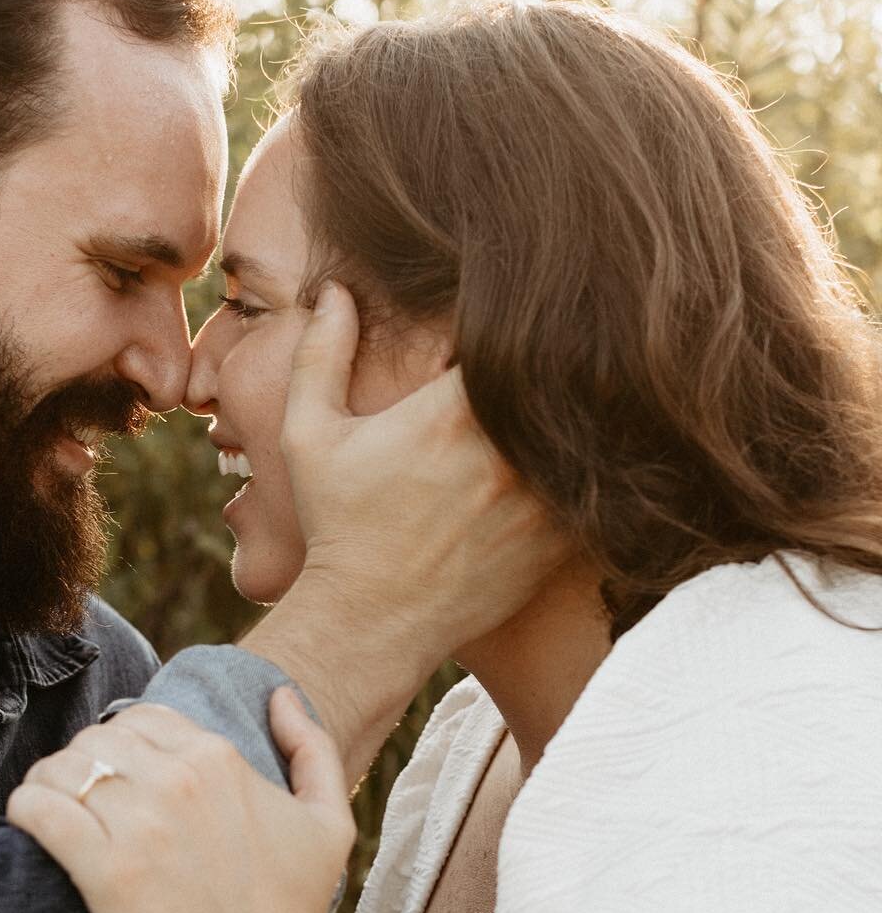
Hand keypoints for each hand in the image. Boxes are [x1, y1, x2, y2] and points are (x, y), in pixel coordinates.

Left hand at [6, 691, 352, 912]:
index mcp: (219, 759)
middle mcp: (179, 780)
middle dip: (81, 762)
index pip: (141, 719)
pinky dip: (25, 809)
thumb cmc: (295, 912)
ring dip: (47, 783)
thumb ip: (312, 748)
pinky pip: (42, 811)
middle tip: (77, 798)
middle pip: (97, 739)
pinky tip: (27, 824)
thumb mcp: (328, 823)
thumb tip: (282, 696)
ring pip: (63, 768)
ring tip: (47, 810)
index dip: (120, 743)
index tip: (114, 777)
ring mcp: (142, 824)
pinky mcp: (108, 872)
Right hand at [244, 286, 568, 769]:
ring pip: (591, 423)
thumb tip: (336, 289)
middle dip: (558, 350)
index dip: (512, 312)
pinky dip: (597, 461)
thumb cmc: (339, 525)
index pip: (505, 332)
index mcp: (449, 413)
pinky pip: (602, 483)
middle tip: (568, 325)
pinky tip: (590, 445)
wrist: (371, 623)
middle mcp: (506, 452)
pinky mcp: (564, 539)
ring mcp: (543, 498)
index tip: (508, 307)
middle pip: (561, 371)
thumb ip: (321, 355)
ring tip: (594, 378)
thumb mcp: (310, 435)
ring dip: (584, 403)